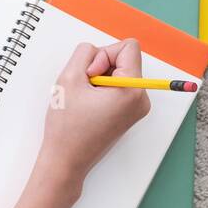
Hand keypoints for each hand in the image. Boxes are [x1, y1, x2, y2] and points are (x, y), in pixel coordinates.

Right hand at [38, 39, 151, 188]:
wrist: (66, 160)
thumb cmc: (67, 127)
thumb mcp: (68, 78)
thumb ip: (84, 53)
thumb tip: (96, 51)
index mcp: (132, 90)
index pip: (128, 47)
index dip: (104, 53)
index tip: (90, 74)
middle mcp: (141, 98)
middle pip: (125, 59)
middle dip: (100, 66)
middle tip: (83, 88)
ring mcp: (136, 107)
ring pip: (118, 72)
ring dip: (98, 79)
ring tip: (83, 98)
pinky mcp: (128, 113)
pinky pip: (116, 86)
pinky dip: (100, 89)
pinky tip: (87, 104)